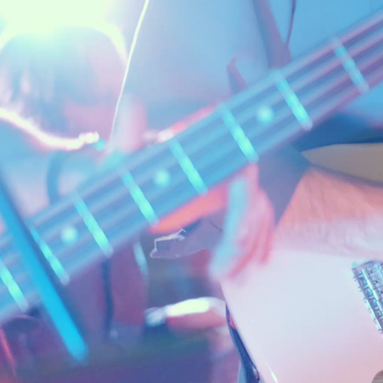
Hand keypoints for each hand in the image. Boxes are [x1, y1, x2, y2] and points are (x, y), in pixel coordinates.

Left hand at [110, 96, 275, 281]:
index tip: (237, 235)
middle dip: (242, 240)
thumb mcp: (122, 157)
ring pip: (260, 216)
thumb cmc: (126, 168)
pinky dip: (259, 246)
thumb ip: (127, 136)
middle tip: (220, 272)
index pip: (240, 175)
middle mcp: (229, 163)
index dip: (243, 207)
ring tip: (233, 281)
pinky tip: (256, 269)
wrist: (128, 178)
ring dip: (250, 250)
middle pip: (254, 201)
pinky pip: (258, 223)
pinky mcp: (235, 202)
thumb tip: (132, 102)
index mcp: (208, 150)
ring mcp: (234, 183)